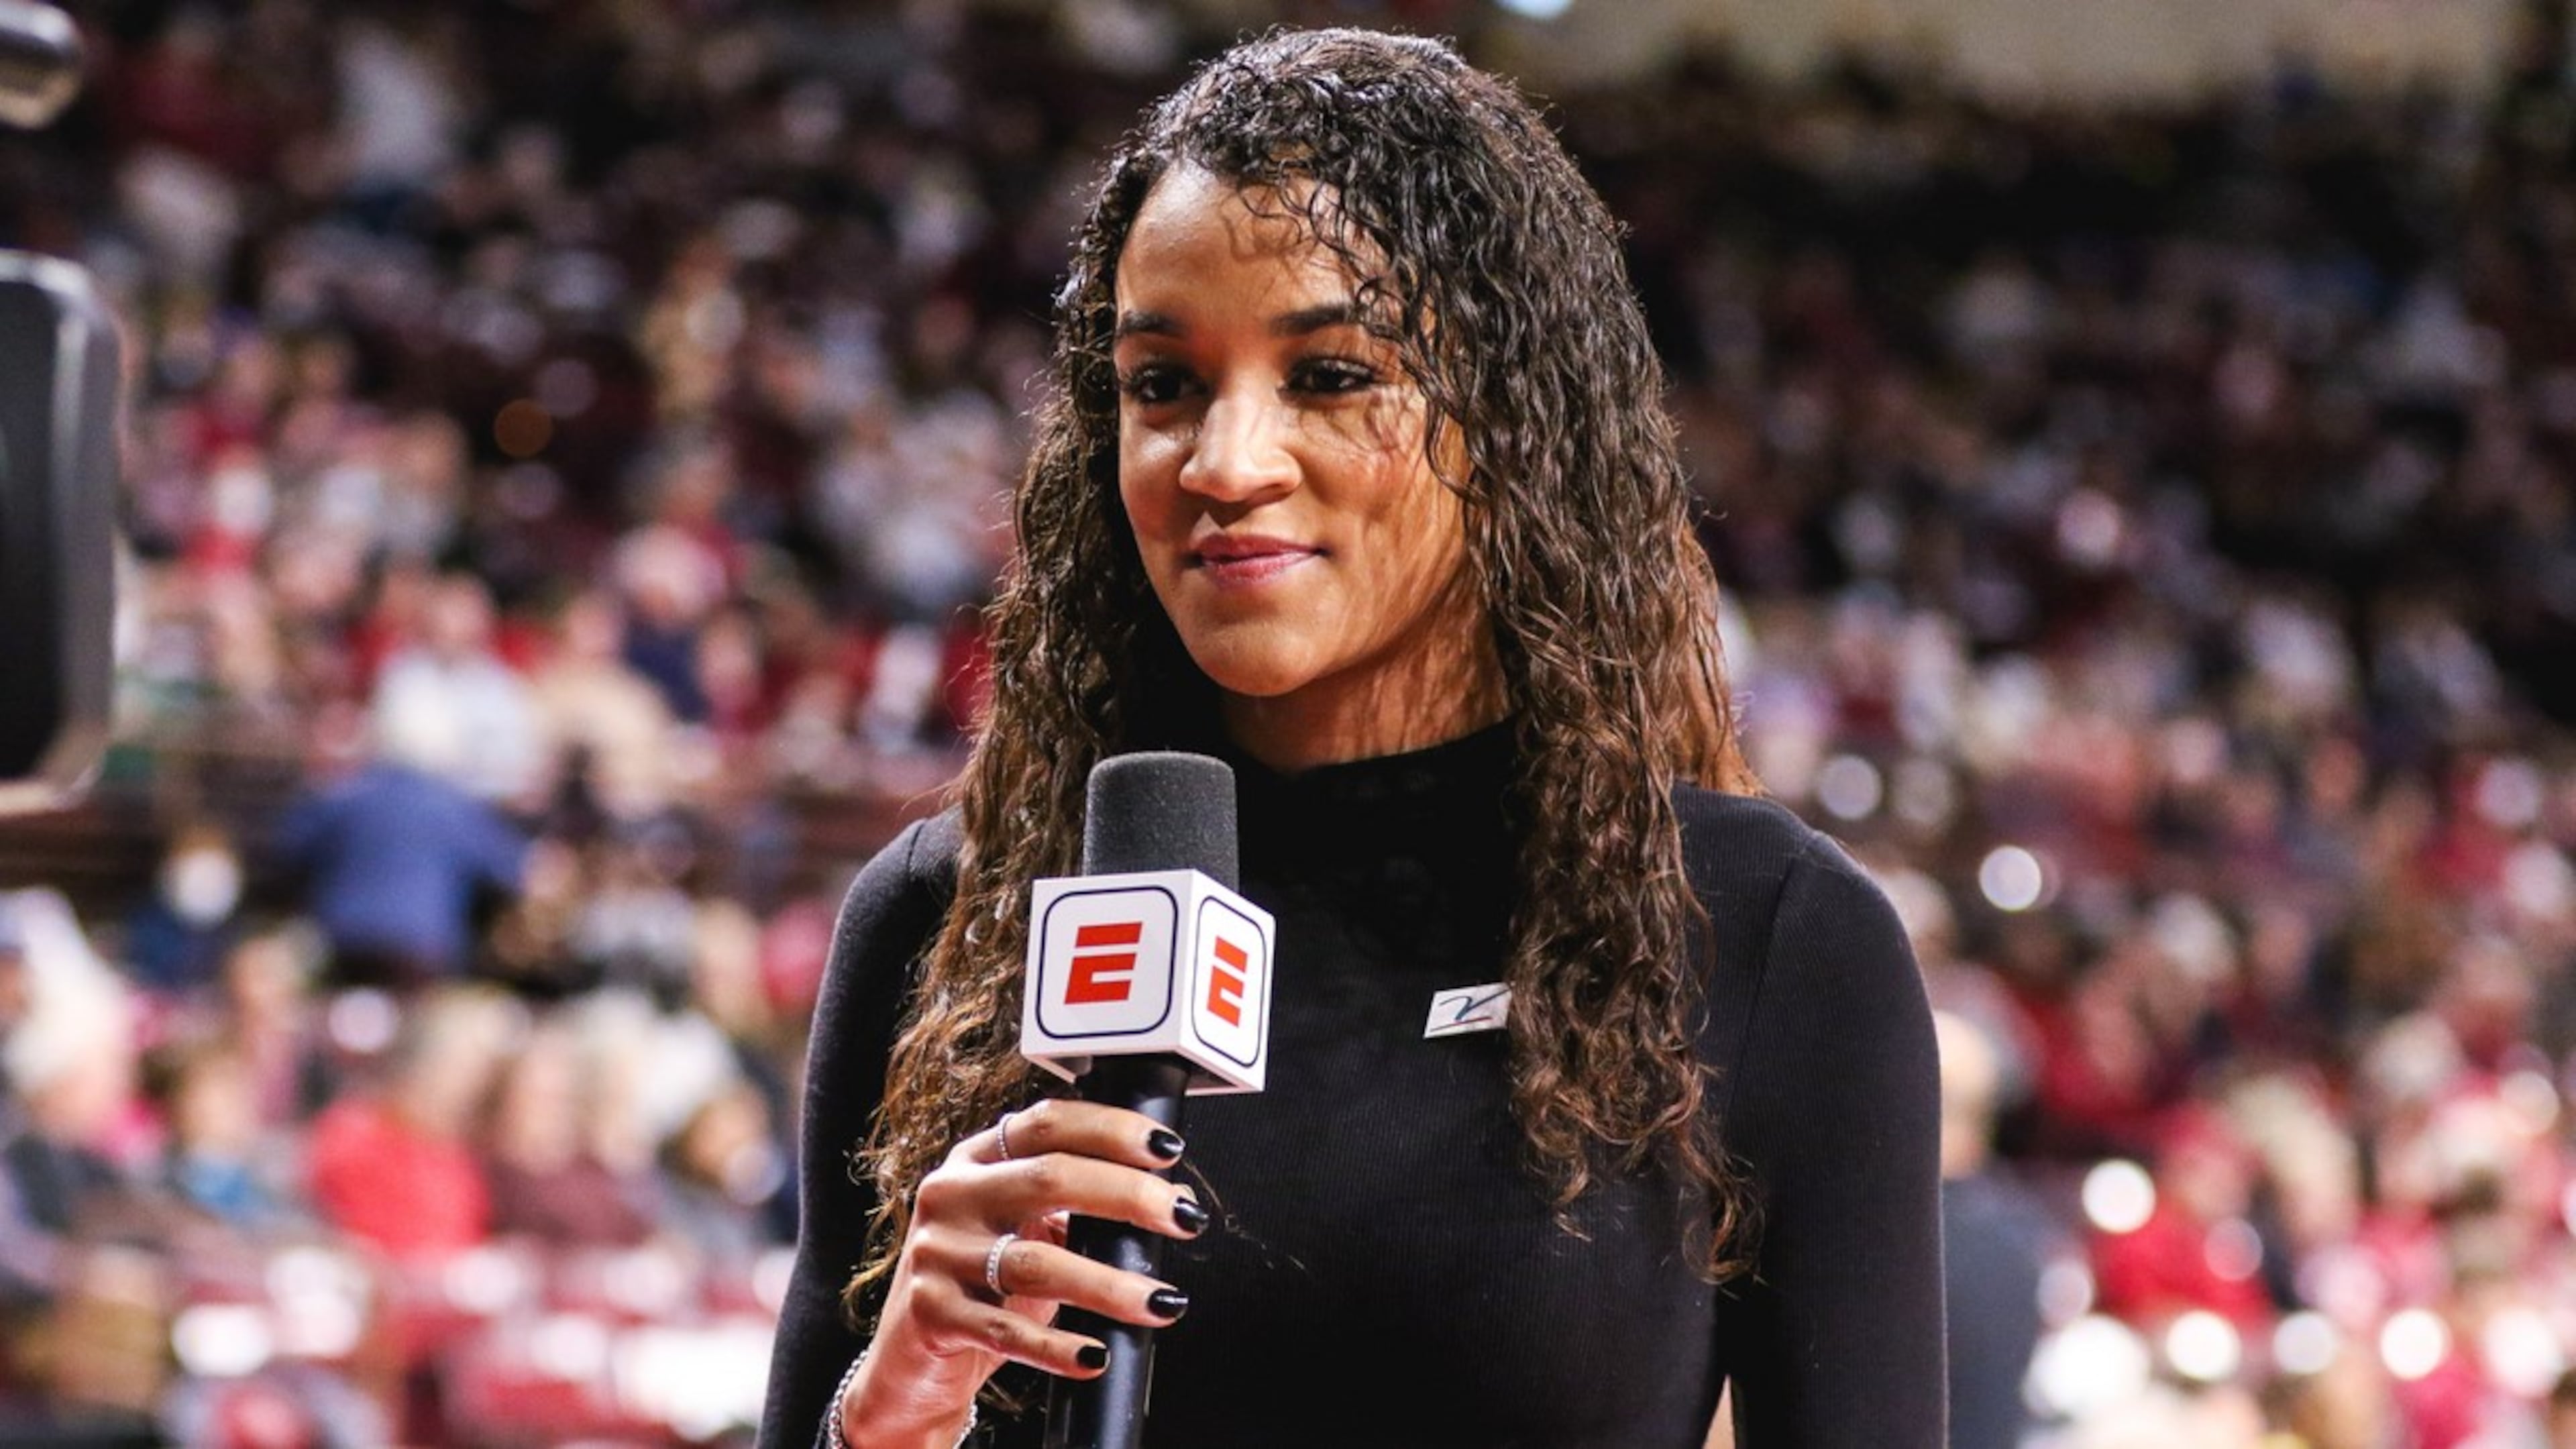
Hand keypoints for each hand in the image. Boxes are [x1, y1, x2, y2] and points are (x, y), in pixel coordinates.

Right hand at [839, 1099, 1201, 1445]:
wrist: (909, 1356)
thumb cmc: (981, 1283)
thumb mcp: (1022, 1229)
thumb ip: (1078, 1205)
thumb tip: (1169, 1198)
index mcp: (978, 1158)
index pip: (1047, 1122)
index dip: (1113, 1129)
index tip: (1167, 1150)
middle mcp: (952, 1194)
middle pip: (1049, 1178)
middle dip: (1128, 1196)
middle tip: (1183, 1220)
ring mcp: (937, 1252)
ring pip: (1035, 1262)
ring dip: (1110, 1285)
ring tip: (1162, 1302)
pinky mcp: (931, 1311)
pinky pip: (1007, 1331)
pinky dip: (1058, 1346)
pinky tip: (1095, 1355)